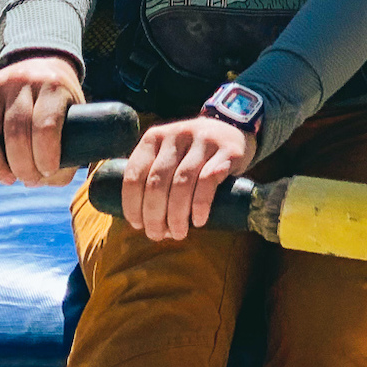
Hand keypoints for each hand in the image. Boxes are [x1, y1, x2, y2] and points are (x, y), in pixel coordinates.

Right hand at [0, 54, 84, 186]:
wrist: (42, 67)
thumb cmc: (59, 102)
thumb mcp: (75, 116)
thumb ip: (70, 150)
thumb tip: (46, 179)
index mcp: (52, 86)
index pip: (46, 125)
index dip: (45, 155)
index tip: (47, 171)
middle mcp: (22, 82)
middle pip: (15, 132)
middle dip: (21, 166)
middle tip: (28, 179)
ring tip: (7, 178)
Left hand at [122, 116, 258, 240]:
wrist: (233, 131)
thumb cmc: (193, 155)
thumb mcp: (168, 155)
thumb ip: (151, 176)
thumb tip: (139, 221)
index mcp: (155, 137)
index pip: (134, 175)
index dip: (132, 205)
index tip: (138, 225)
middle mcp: (177, 134)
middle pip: (157, 182)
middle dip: (154, 215)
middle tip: (158, 235)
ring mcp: (203, 140)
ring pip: (181, 183)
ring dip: (176, 215)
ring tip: (178, 233)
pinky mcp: (227, 151)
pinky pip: (208, 181)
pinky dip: (199, 206)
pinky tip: (198, 220)